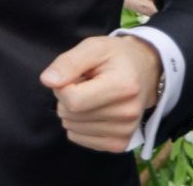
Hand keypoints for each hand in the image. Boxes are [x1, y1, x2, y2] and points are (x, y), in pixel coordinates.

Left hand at [41, 35, 161, 152]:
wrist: (144, 72)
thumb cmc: (115, 57)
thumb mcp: (93, 47)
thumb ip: (68, 62)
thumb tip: (47, 81)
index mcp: (123, 86)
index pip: (73, 100)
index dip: (61, 87)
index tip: (73, 76)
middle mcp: (128, 113)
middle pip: (71, 115)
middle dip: (66, 97)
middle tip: (84, 84)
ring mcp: (126, 131)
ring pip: (73, 128)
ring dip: (73, 111)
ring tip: (91, 96)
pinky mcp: (120, 144)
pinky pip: (80, 139)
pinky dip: (78, 125)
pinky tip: (92, 110)